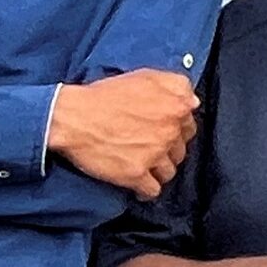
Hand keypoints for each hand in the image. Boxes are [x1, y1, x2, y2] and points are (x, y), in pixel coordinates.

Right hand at [47, 67, 200, 198]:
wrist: (74, 117)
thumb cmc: (104, 95)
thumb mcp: (144, 76)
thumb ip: (175, 84)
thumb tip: (192, 101)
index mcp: (177, 105)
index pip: (188, 126)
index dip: (174, 130)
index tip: (161, 132)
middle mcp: (170, 131)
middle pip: (180, 151)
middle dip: (167, 151)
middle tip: (150, 148)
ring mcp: (155, 154)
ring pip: (169, 172)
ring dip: (157, 171)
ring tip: (143, 166)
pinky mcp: (137, 174)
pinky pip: (152, 190)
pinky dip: (145, 190)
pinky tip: (138, 185)